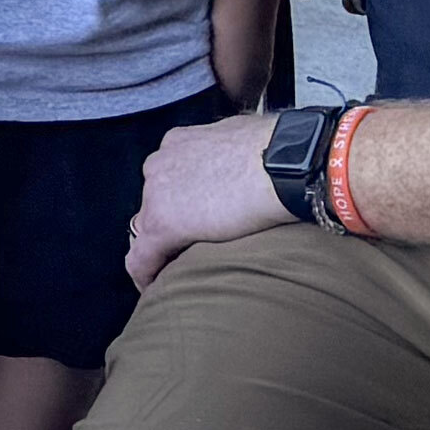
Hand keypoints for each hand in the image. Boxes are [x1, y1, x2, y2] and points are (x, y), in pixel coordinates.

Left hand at [125, 110, 293, 286]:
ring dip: (162, 249)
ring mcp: (157, 193)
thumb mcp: (246, 140)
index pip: (169, 178)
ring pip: (146, 229)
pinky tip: (157, 288)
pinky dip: (146, 275)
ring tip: (179, 271)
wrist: (287, 165)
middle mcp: (161, 162)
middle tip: (193, 247)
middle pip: (155, 202)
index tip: (195, 218)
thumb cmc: (280, 153)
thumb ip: (232, 155)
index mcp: (181, 143)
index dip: (180, 201)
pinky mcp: (162, 224)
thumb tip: (246, 166)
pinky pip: (141, 258)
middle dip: (172, 223)